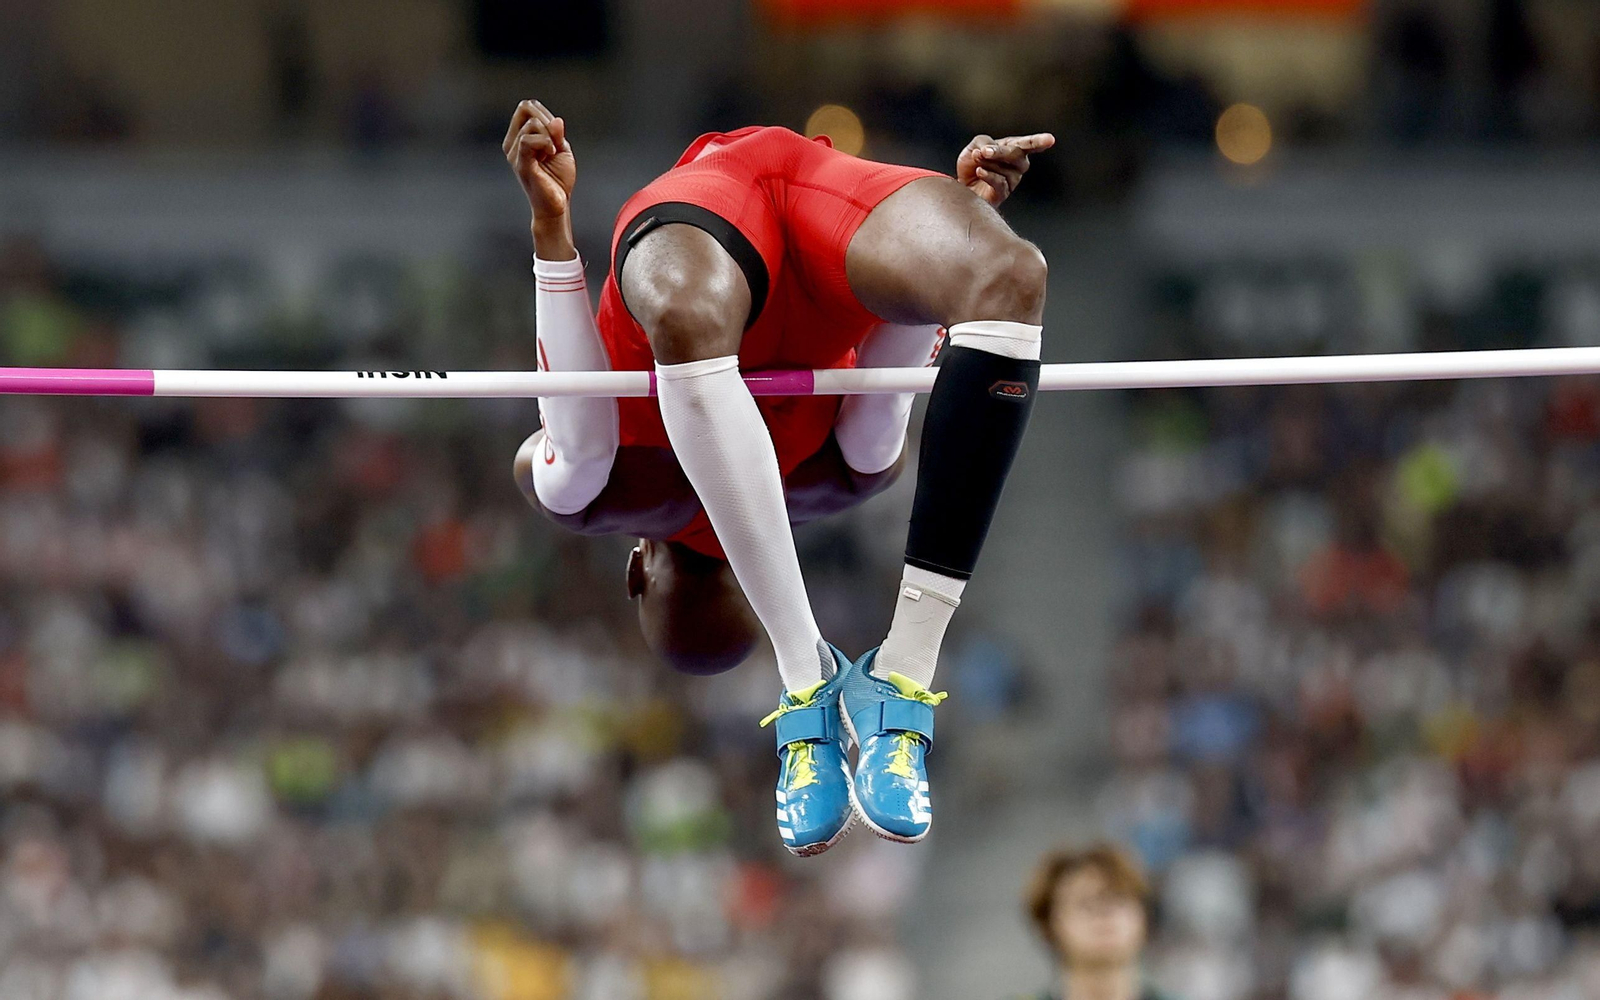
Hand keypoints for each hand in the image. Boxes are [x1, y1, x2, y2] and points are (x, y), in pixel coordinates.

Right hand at [504, 100, 575, 222]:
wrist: (557, 204)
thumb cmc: (558, 178)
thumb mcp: (561, 149)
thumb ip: (556, 133)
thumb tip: (555, 120)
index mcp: (520, 137)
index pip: (527, 107)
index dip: (545, 113)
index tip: (556, 133)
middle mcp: (513, 143)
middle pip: (526, 108)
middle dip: (547, 120)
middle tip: (555, 141)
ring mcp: (514, 153)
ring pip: (531, 124)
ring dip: (549, 135)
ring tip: (552, 151)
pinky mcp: (521, 163)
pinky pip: (528, 140)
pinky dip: (545, 143)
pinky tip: (551, 154)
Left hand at [956, 132, 1054, 206]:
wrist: (960, 187)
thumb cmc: (971, 165)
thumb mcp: (975, 146)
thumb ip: (983, 142)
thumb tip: (988, 148)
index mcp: (1013, 149)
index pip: (1028, 144)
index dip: (1039, 142)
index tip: (1050, 140)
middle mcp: (1017, 165)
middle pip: (1017, 155)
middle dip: (1000, 152)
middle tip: (984, 151)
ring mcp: (1012, 180)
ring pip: (1006, 169)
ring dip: (988, 163)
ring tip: (976, 160)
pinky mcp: (1003, 193)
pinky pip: (1000, 183)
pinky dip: (988, 175)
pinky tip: (980, 171)